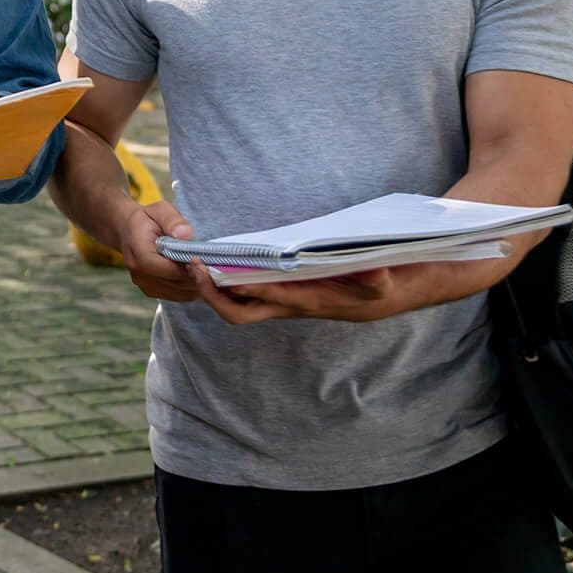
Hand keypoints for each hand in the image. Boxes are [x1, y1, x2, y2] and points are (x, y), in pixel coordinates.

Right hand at [119, 200, 200, 302]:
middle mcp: (138, 272)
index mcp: (137, 251)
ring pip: (178, 293)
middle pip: (173, 282)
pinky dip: (189, 288)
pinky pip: (176, 296)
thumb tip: (186, 235)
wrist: (128, 230)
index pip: (161, 267)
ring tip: (202, 267)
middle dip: (194, 275)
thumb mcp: (160, 210)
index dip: (183, 267)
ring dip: (194, 283)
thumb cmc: (147, 219)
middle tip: (208, 262)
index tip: (199, 258)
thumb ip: (172, 220)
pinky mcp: (151, 290)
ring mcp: (143, 284)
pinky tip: (194, 273)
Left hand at [187, 263, 413, 323]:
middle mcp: (285, 305)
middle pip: (238, 313)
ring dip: (212, 287)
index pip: (270, 298)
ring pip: (234, 303)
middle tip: (194, 267)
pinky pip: (240, 293)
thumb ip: (375, 278)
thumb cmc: (372, 289)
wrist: (370, 299)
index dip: (247, 288)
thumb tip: (375, 269)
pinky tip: (211, 260)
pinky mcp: (274, 293)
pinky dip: (223, 281)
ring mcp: (276, 301)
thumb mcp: (379, 283)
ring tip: (193, 261)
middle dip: (213, 295)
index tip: (225, 274)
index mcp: (305, 301)